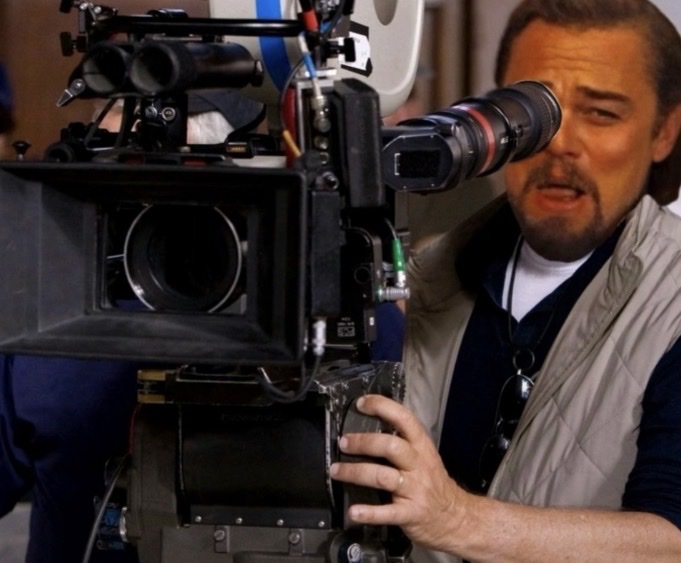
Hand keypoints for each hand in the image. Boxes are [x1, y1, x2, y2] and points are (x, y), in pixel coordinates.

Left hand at [330, 394, 469, 550]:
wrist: (455, 518)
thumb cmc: (433, 484)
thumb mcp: (424, 457)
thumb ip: (402, 442)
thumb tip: (369, 426)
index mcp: (422, 447)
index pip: (404, 419)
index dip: (383, 407)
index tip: (362, 403)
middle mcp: (419, 465)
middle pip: (391, 446)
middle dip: (363, 442)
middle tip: (343, 443)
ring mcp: (415, 490)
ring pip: (383, 476)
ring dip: (355, 472)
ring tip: (336, 471)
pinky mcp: (411, 514)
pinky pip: (388, 512)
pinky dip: (369, 512)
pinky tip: (354, 511)